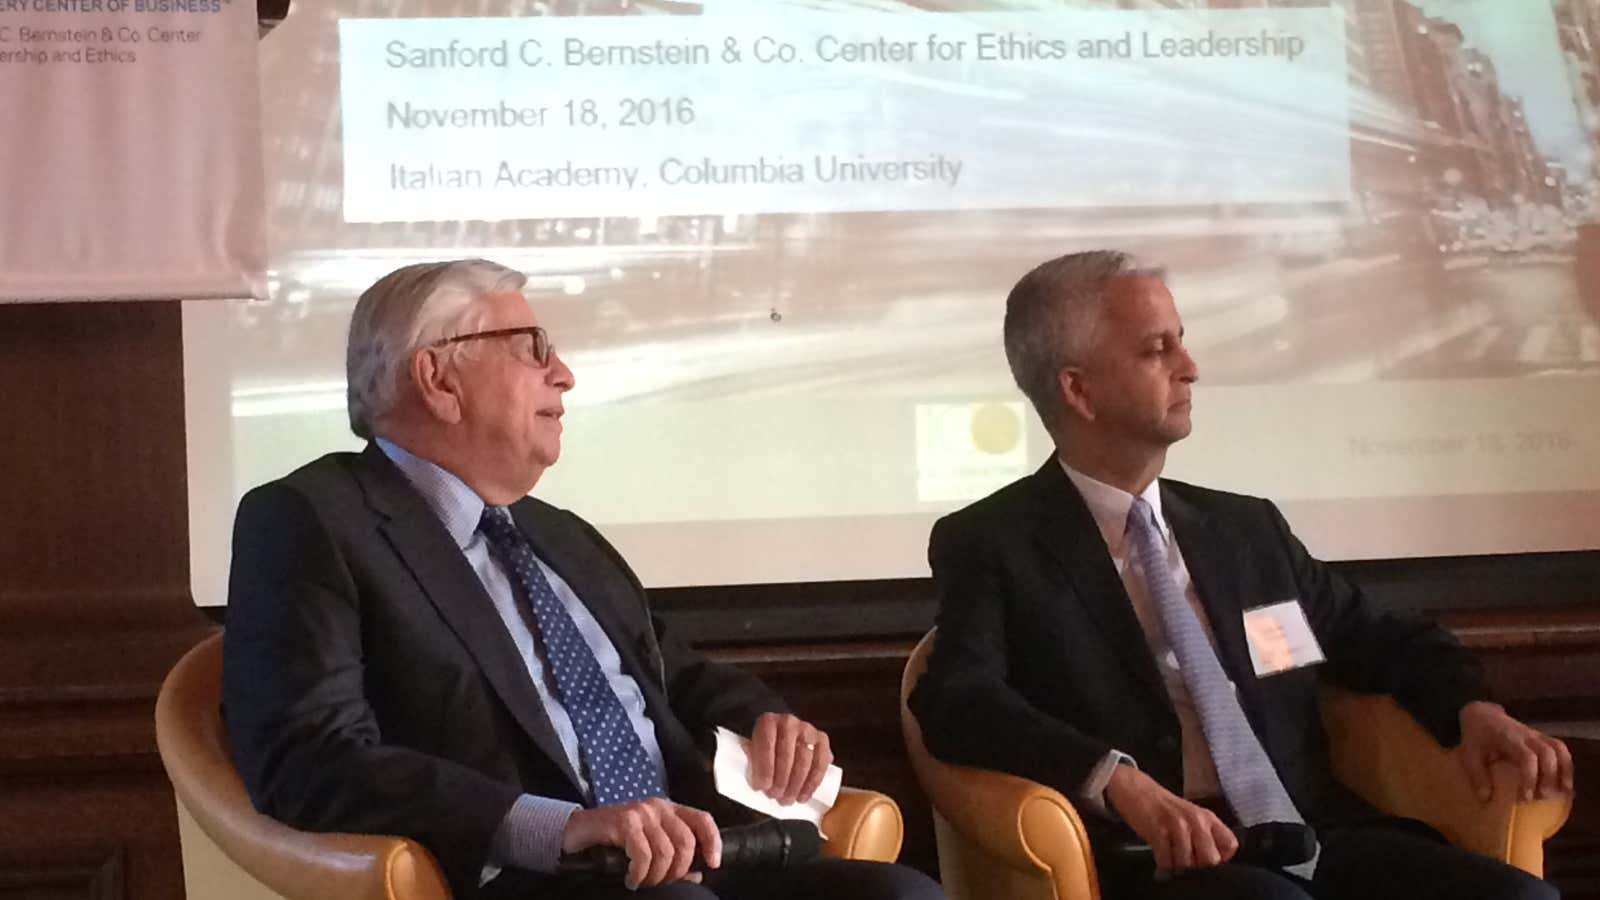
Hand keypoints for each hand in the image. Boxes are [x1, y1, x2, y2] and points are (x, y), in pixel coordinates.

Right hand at [561, 798, 720, 889]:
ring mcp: (641, 813)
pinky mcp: (623, 821)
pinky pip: (643, 855)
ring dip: (656, 876)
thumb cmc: (614, 839)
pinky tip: (631, 879)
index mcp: (670, 810)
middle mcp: (658, 807)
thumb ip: (673, 855)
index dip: (712, 842)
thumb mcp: (648, 844)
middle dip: (677, 870)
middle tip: (661, 882)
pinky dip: (639, 874)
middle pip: (686, 842)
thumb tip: (698, 873)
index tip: (713, 863)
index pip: (702, 820)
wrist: (578, 831)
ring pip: (666, 852)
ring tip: (643, 882)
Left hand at [747, 712, 832, 804]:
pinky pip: (820, 764)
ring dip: (795, 785)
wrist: (783, 736)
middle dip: (780, 781)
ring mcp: (808, 730)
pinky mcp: (822, 740)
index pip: (766, 745)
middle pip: (786, 755)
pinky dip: (812, 784)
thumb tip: (757, 783)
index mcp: (768, 722)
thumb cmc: (765, 748)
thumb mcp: (753, 750)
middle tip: (774, 796)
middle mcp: (789, 722)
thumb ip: (751, 762)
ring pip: (804, 761)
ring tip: (787, 800)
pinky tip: (803, 796)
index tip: (761, 787)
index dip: (764, 769)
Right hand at [1105, 765, 1237, 872]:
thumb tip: (1213, 861)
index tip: (1207, 858)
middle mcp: (1196, 820)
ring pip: (1187, 863)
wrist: (1138, 790)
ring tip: (1169, 856)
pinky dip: (1162, 863)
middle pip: (1211, 859)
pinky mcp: (1159, 831)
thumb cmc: (1164, 808)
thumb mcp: (1191, 817)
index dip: (1221, 857)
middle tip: (1186, 860)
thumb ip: (1205, 835)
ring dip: (1176, 864)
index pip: (1230, 844)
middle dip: (1198, 865)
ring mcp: (1178, 825)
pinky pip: (1167, 860)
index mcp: (1208, 818)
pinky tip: (1159, 855)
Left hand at [1458, 701, 1572, 802]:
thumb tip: (1485, 799)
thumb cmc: (1476, 736)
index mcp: (1508, 739)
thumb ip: (1477, 775)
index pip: (1527, 757)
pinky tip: (1565, 782)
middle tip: (1543, 797)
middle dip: (1550, 776)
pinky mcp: (1541, 737)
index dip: (1530, 778)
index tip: (1524, 797)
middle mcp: (1526, 736)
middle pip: (1548, 752)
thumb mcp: (1469, 754)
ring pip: (1559, 749)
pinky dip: (1566, 765)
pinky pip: (1560, 748)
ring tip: (1564, 792)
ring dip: (1565, 770)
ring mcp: (1536, 735)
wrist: (1482, 715)